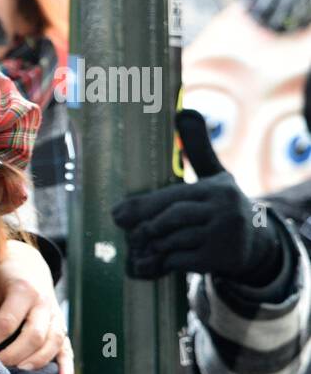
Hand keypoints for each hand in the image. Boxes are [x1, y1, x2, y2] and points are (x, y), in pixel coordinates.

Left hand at [0, 240, 73, 373]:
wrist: (26, 263)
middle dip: (13, 355)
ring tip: (20, 372)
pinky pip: (67, 346)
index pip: (7, 323)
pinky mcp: (60, 325)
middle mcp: (44, 303)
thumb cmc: (1, 277)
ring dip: (37, 360)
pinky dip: (67, 365)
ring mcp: (55, 315)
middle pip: (34, 335)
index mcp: (24, 290)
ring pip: (53, 342)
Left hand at [112, 109, 284, 284]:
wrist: (257, 243)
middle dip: (146, 227)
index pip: (172, 196)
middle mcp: (224, 209)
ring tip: (143, 247)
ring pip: (172, 241)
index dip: (140, 206)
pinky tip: (155, 262)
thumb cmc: (223, 205)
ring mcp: (224, 235)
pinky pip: (179, 261)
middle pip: (171, 218)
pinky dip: (163, 262)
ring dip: (153, 246)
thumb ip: (198, 148)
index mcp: (217, 188)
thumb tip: (184, 112)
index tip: (116, 215)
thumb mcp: (215, 176)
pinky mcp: (220, 258)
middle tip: (129, 234)